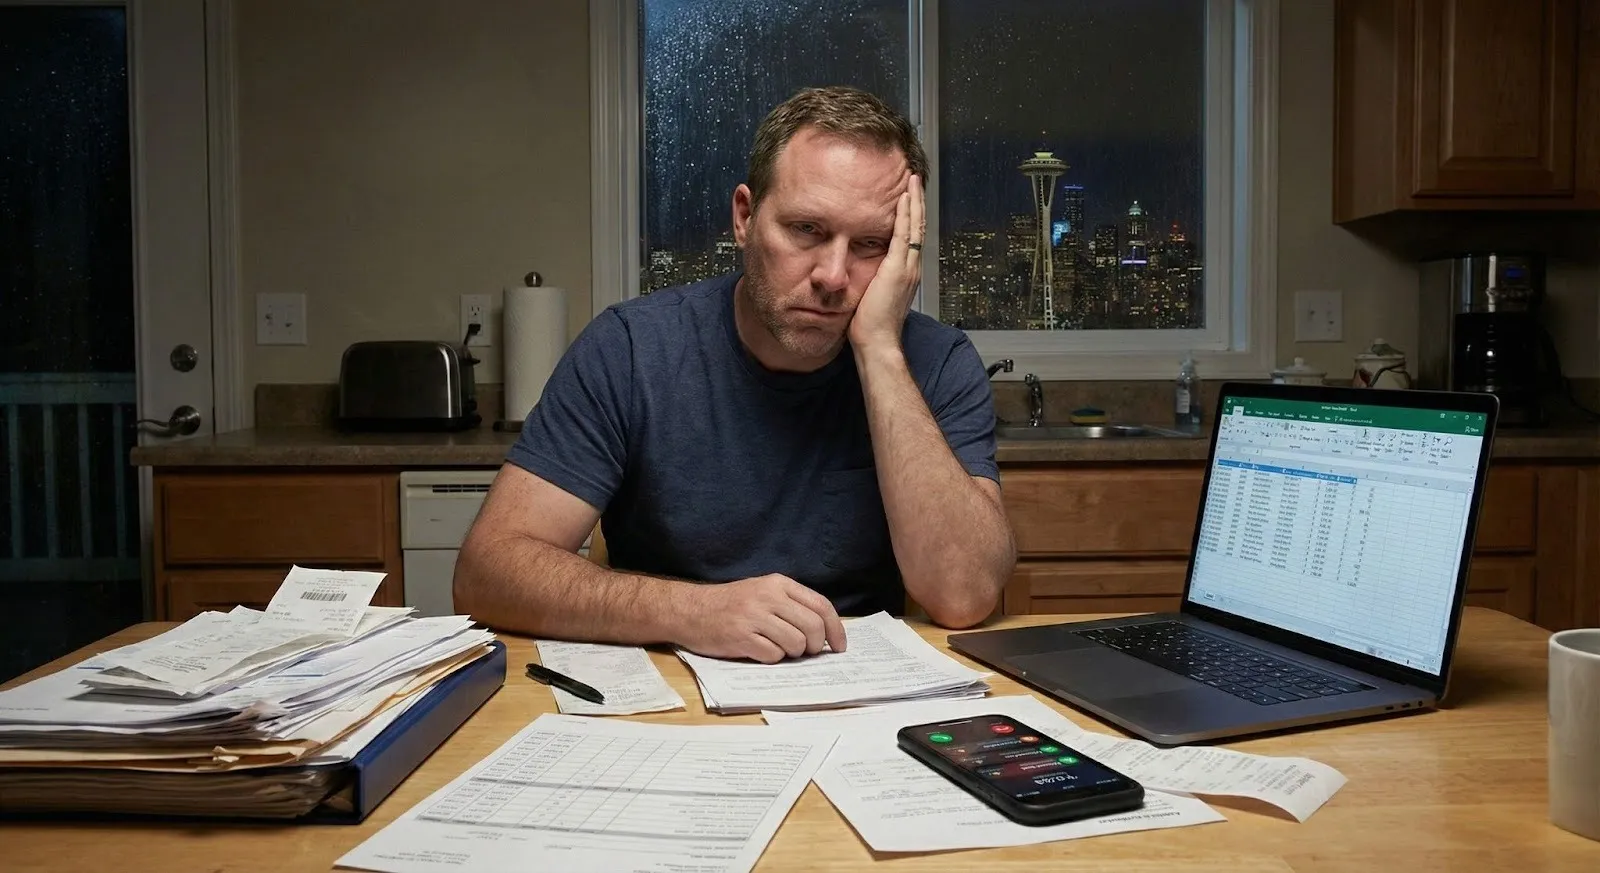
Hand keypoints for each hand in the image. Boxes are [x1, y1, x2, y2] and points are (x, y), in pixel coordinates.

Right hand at [678, 575, 847, 663]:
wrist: (690, 610)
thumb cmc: (731, 604)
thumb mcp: (763, 591)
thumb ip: (791, 604)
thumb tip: (825, 631)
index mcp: (778, 583)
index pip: (821, 605)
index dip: (836, 629)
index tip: (839, 646)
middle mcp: (768, 597)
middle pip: (813, 627)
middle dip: (816, 646)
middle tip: (807, 651)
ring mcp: (754, 617)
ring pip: (796, 644)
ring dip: (792, 653)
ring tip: (776, 647)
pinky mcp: (741, 637)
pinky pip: (773, 656)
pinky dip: (772, 658)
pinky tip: (759, 650)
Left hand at [848, 173, 923, 352]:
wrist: (877, 343)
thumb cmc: (870, 327)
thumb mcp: (870, 295)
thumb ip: (869, 279)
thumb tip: (855, 269)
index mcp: (905, 273)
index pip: (910, 236)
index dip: (911, 215)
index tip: (907, 196)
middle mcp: (910, 267)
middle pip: (918, 226)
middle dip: (916, 201)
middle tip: (913, 179)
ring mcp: (906, 267)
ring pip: (914, 225)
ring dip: (913, 201)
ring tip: (911, 180)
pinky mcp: (897, 268)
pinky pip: (904, 234)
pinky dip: (905, 214)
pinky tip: (904, 198)